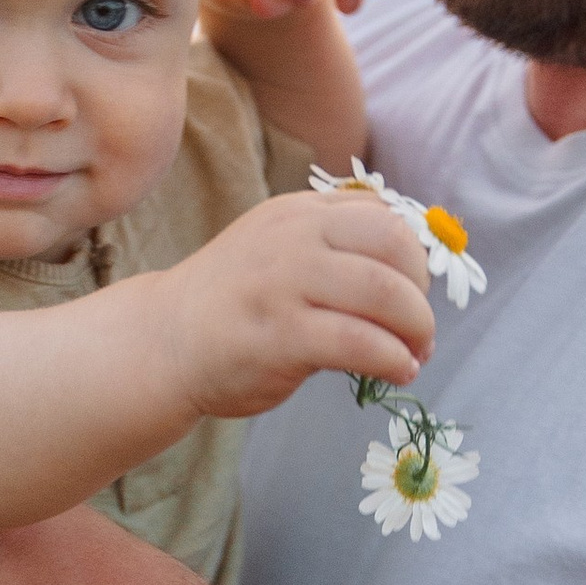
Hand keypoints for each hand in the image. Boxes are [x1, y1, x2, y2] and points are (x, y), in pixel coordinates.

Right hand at [150, 190, 433, 420]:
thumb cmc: (233, 303)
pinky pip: (361, 342)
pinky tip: (397, 372)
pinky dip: (394, 360)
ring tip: (414, 355)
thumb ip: (333, 247)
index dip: (414, 259)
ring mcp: (285, 283)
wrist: (163, 342)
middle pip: (395, 247)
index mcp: (299, 212)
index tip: (412, 295)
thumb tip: (409, 271)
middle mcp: (294, 237)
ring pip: (385, 293)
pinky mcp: (281, 335)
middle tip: (419, 330)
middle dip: (422, 293)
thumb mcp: (279, 249)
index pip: (385, 217)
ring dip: (417, 330)